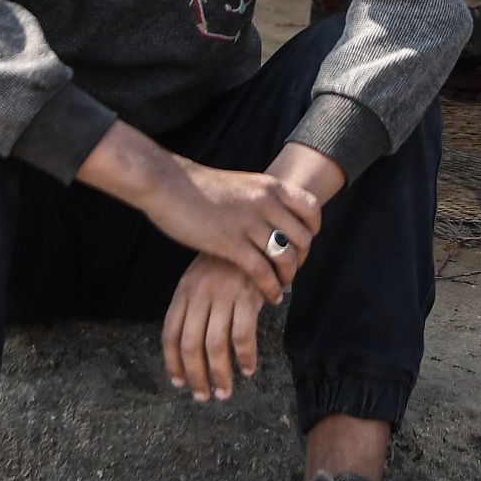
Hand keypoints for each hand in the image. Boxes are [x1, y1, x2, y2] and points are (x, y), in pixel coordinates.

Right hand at [103, 139, 324, 296]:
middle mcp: (265, 203)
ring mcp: (249, 223)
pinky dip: (271, 288)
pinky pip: (263, 272)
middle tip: (290, 269)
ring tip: (280, 285)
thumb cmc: (199, 188)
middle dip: (301, 258)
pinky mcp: (231, 243)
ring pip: (286, 257)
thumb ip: (260, 199)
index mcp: (269, 186)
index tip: (303, 243)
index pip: (311, 208)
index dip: (313, 229)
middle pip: (303, 238)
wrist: (168, 184)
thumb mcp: (241, 185)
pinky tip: (270, 296)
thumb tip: (273, 216)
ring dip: (287, 276)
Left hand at [164, 253, 272, 401]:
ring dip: (220, 374)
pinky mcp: (247, 297)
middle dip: (196, 376)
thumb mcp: (200, 278)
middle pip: (191, 345)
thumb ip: (192, 307)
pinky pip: (243, 335)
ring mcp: (223, 296)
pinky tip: (248, 369)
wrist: (254, 234)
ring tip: (224, 392)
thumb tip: (187, 347)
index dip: (173, 362)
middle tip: (203, 396)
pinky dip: (246, 357)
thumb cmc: (226, 262)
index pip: (171, 334)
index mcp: (183, 292)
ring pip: (216, 346)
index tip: (179, 382)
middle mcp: (199, 295)